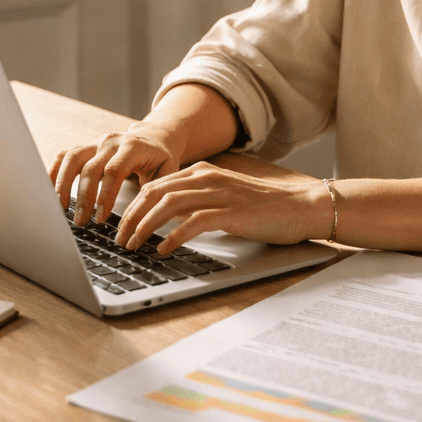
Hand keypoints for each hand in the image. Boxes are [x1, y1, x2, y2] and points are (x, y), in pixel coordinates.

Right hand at [49, 122, 183, 224]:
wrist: (154, 137)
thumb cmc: (161, 159)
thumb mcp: (168, 171)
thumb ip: (157, 189)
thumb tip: (144, 213)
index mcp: (132, 147)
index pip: (113, 170)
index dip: (105, 194)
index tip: (100, 218)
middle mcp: (110, 141)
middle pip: (90, 168)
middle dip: (84, 197)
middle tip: (81, 221)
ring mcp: (95, 142)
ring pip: (72, 159)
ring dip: (63, 184)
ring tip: (60, 208)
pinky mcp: (85, 147)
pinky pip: (64, 155)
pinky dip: (53, 171)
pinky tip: (47, 190)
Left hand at [114, 163, 332, 253]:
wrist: (302, 206)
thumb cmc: (264, 208)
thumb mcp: (223, 198)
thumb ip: (197, 203)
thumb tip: (167, 222)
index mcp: (203, 172)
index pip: (155, 185)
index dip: (133, 206)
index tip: (121, 226)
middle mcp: (207, 177)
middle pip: (155, 192)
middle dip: (131, 217)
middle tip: (119, 238)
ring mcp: (220, 193)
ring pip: (169, 205)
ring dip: (145, 226)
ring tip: (134, 244)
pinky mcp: (232, 212)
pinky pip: (194, 222)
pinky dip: (174, 235)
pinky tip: (163, 248)